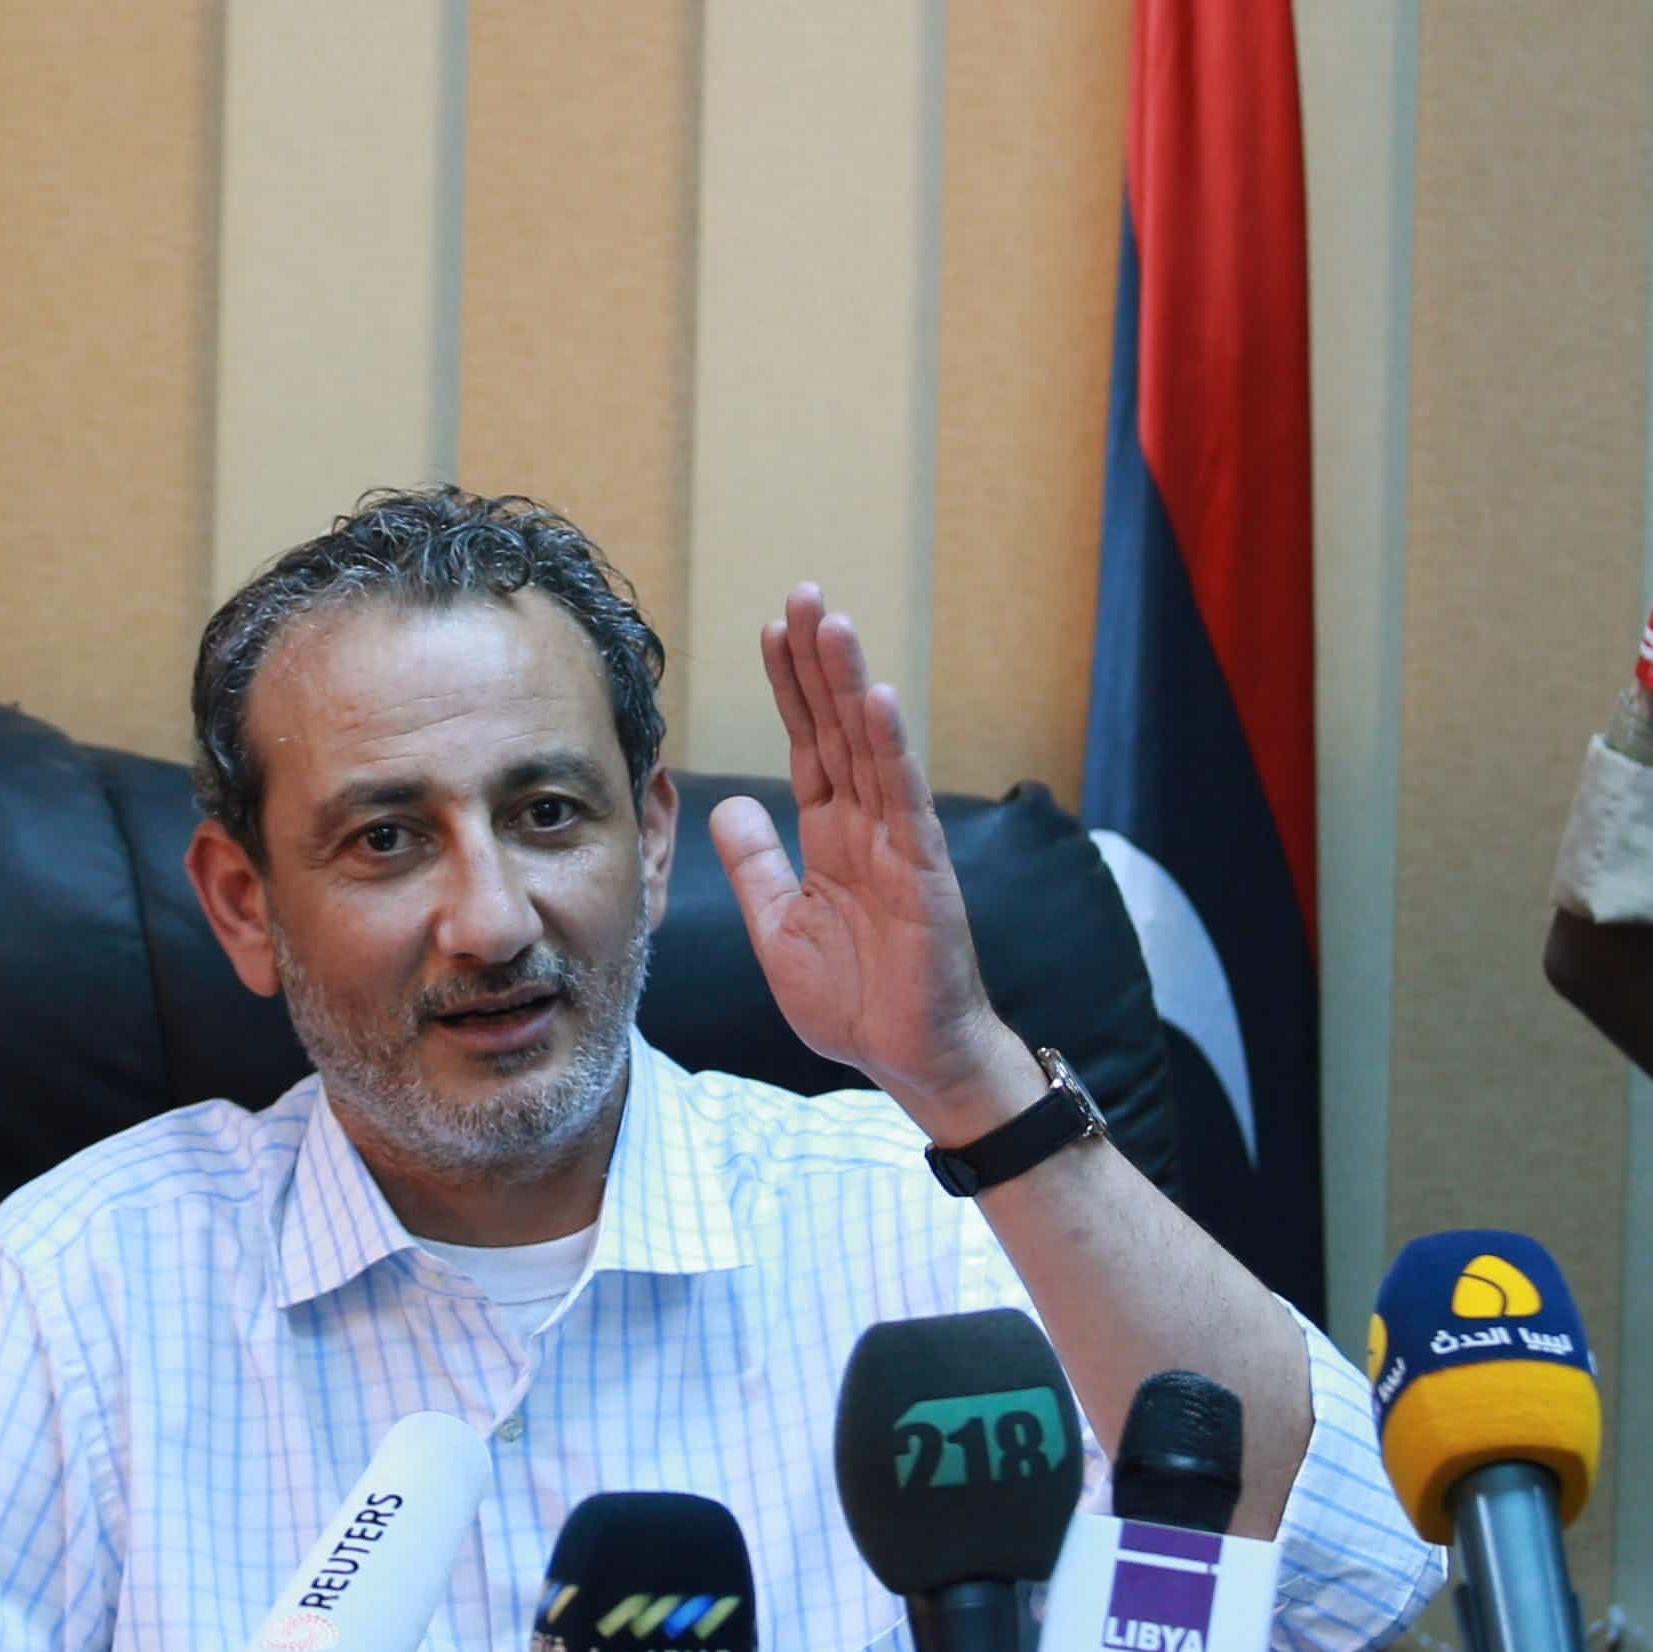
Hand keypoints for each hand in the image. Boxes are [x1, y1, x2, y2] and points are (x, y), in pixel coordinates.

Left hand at [710, 586, 1046, 1147]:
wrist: (907, 1059)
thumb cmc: (855, 1000)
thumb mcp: (778, 926)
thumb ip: (755, 863)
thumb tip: (729, 805)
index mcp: (832, 835)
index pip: (807, 744)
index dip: (790, 688)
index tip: (768, 629)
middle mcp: (868, 825)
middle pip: (837, 726)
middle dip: (818, 661)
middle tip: (802, 593)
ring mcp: (899, 842)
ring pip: (870, 746)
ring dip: (851, 683)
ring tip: (833, 622)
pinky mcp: (923, 871)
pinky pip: (903, 799)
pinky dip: (891, 748)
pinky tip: (878, 699)